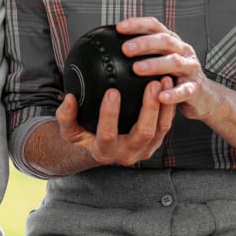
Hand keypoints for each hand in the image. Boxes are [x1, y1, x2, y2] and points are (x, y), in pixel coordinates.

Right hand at [56, 76, 174, 165]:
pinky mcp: (155, 142)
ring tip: (165, 81)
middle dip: (150, 108)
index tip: (112, 91)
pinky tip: (169, 86)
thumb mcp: (68, 129)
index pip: (107, 134)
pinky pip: (166, 125)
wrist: (100, 150)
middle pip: (143, 133)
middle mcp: (126, 154)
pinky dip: (169, 106)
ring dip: (164, 105)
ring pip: (160, 129)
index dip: (110, 114)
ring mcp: (144, 150)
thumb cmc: (83, 136)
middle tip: (152, 84)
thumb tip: (69, 98)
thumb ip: (66, 116)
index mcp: (103, 151)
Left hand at [116, 17, 220, 122]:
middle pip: (164, 41)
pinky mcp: (196, 88)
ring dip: (155, 64)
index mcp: (172, 42)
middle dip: (144, 43)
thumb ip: (142, 53)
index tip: (119, 28)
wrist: (204, 97)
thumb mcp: (160, 60)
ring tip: (136, 69)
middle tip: (125, 49)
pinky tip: (161, 97)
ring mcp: (191, 69)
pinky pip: (184, 90)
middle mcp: (183, 51)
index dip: (138, 24)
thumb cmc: (175, 77)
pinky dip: (173, 94)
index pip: (154, 26)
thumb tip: (110, 47)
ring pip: (174, 63)